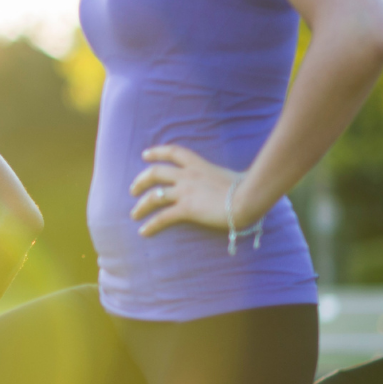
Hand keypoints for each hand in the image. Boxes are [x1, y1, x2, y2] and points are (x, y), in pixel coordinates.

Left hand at [129, 144, 244, 236]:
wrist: (250, 197)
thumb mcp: (232, 176)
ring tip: (134, 214)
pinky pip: (162, 217)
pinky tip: (144, 231)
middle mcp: (188, 176)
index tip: (145, 155)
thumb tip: (230, 183)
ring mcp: (185, 192)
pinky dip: (151, 225)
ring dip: (141, 205)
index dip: (158, 152)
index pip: (174, 152)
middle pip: (156, 173)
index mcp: (199, 165)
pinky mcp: (187, 208)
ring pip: (154, 196)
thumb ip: (222, 178)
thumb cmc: (248, 188)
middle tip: (132, 189)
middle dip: (141, 180)